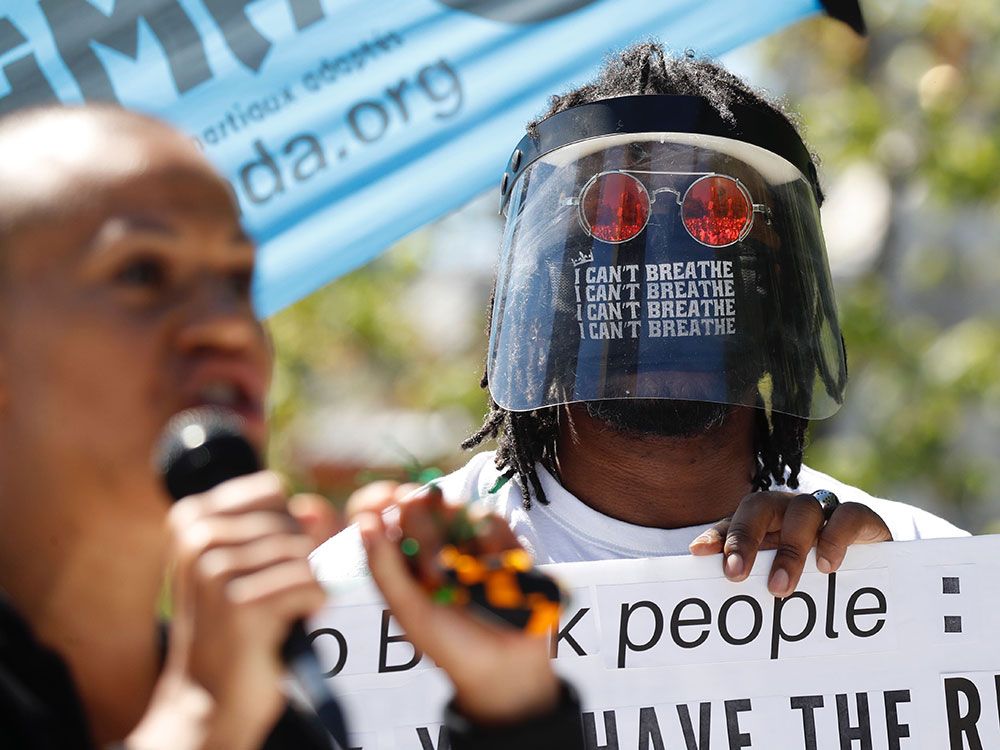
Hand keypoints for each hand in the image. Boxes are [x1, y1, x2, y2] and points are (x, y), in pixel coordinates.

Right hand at [133, 472, 325, 749]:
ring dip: (309, 583)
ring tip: (284, 609)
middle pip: (293, 522)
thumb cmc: (237, 623)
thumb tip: (315, 506)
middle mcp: (198, 539)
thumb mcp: (254, 563)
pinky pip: (312, 584)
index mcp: (191, 519)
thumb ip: (290, 524)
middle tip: (280, 594)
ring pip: (305, 553)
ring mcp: (215, 571)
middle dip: (303, 558)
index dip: (289, 526)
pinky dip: (314, 604)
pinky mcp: (241, 605)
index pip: (271, 492)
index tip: (271, 563)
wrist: (209, 699)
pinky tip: (290, 623)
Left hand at [353, 484, 560, 725]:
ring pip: (453, 506)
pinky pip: (489, 520)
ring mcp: (465, 539)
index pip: (379, 514)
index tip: (384, 500)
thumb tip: (365, 521)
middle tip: (428, 560)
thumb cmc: (449, 643)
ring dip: (451, 530)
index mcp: (400, 559)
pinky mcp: (499, 540)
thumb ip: (385, 569)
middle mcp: (430, 543)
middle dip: (419, 522)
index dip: (378, 501)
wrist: (503, 667)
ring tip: (457, 570)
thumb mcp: (410, 612)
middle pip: (416, 505)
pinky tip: (488, 565)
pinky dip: (486, 536)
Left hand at [689, 491, 892, 597]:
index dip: (720, 534)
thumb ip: (746, 569)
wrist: (875, 564)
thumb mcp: (776, 571)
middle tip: (736, 575)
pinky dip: (834, 538)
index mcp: (766, 519)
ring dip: (789, 549)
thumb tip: (701, 568)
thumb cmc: (812, 569)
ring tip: (780, 586)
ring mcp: (824, 510)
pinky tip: (826, 566)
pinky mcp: (859, 517)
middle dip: (745, 538)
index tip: (700, 554)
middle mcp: (789, 509)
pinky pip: (846, 516)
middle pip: (761, 507)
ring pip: (802, 511)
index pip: (736, 519)